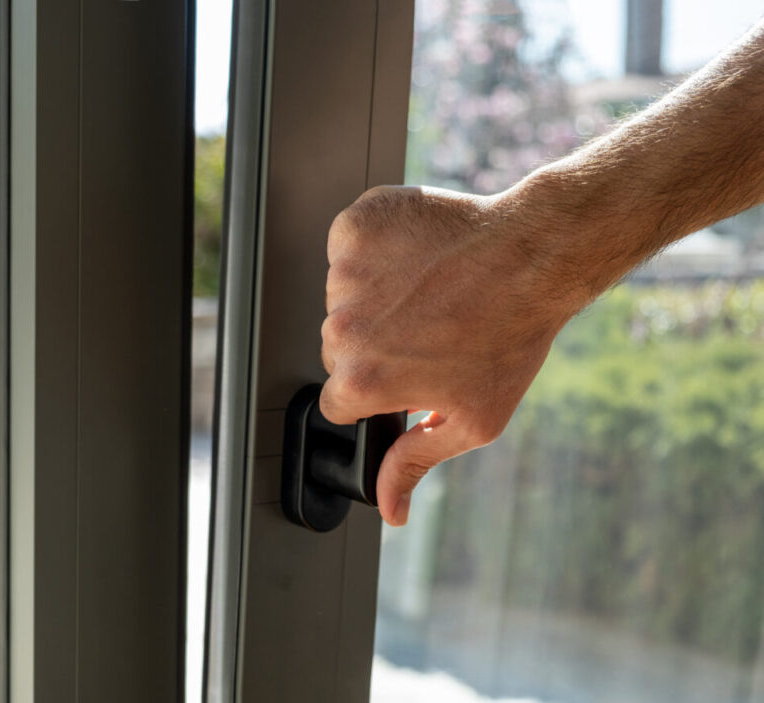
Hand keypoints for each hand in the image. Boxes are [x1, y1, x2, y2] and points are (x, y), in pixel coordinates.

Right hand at [320, 185, 573, 525]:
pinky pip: (347, 247)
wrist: (535, 256)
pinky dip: (374, 250)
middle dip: (376, 347)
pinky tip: (417, 257)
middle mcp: (342, 329)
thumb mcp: (472, 421)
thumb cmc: (510, 339)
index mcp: (362, 381)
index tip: (407, 374)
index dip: (375, 394)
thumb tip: (389, 509)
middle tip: (430, 331)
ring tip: (430, 291)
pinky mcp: (355, 228)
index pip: (338, 401)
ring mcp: (345, 274)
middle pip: (338, 350)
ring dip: (376, 297)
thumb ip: (414, 464)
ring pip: (343, 298)